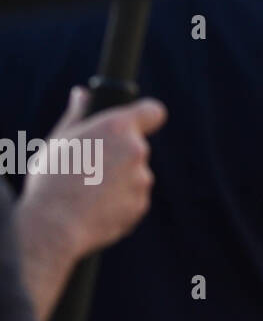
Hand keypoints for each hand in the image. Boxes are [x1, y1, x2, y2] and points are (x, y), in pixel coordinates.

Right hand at [15, 88, 166, 320]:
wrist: (51, 226)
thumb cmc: (51, 179)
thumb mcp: (58, 140)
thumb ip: (78, 114)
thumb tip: (81, 93)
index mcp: (118, 127)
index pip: (153, 110)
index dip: (146, 116)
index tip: (138, 122)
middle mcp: (136, 150)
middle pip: (136, 147)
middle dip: (119, 155)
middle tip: (90, 168)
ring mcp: (142, 179)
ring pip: (134, 175)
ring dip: (119, 181)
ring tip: (87, 192)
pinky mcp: (141, 204)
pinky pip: (133, 199)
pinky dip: (119, 202)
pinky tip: (94, 208)